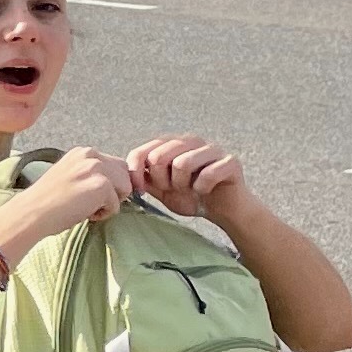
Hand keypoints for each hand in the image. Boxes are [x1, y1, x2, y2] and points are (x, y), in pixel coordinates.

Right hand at [0, 145, 132, 258]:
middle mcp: (91, 154)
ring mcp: (97, 168)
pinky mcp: (101, 185)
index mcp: (82, 152)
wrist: (29, 213)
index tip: (87, 195)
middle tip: (89, 203)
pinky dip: (104, 214)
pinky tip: (84, 213)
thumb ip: (90, 173)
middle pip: (125, 174)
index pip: (115, 165)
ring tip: (87, 208)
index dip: (109, 183)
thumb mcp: (69, 176)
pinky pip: (116, 205)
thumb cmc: (45, 202)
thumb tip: (114, 183)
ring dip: (110, 202)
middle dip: (114, 191)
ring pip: (125, 188)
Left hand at [127, 135, 253, 225]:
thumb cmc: (189, 196)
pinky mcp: (231, 161)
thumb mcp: (160, 188)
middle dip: (160, 180)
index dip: (136, 173)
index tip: (140, 190)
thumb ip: (144, 177)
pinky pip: (208, 174)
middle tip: (171, 189)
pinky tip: (205, 191)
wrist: (222, 210)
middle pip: (159, 156)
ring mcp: (212, 149)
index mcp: (171, 144)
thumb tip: (121, 173)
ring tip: (188, 189)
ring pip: (183, 163)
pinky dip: (202, 188)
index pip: (142, 151)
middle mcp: (191, 141)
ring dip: (181, 184)